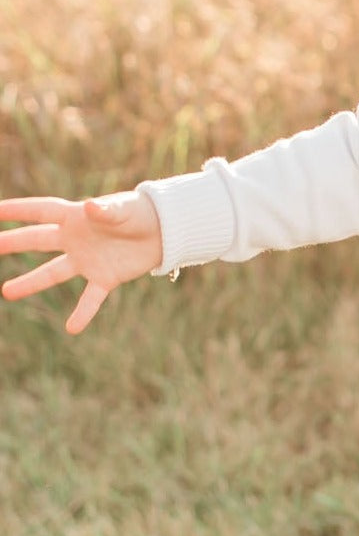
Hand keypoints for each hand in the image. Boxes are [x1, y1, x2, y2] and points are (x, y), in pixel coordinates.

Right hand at [0, 192, 163, 333]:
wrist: (166, 230)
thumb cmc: (142, 213)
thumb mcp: (125, 210)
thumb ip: (107, 211)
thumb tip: (91, 206)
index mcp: (76, 217)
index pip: (40, 211)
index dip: (17, 210)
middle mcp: (75, 239)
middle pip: (37, 241)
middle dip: (12, 243)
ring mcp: (87, 260)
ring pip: (53, 272)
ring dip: (31, 282)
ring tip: (7, 292)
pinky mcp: (106, 278)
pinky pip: (90, 298)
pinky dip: (82, 313)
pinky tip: (72, 328)